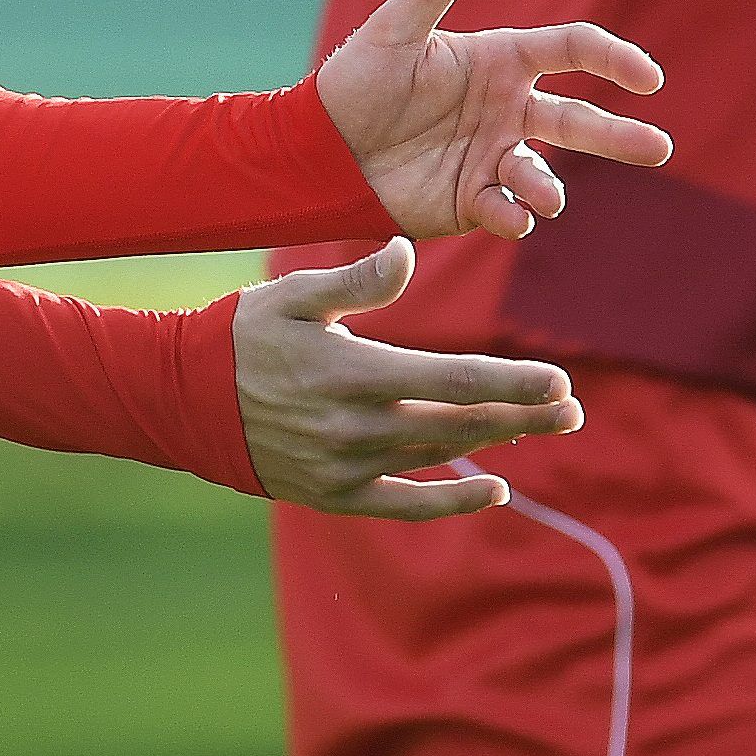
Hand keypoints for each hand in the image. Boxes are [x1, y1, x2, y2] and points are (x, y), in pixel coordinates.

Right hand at [232, 238, 579, 516]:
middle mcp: (354, 426)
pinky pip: (402, 504)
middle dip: (522, 415)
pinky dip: (450, 502)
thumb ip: (356, 282)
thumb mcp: (293, 296)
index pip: (451, 379)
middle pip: (458, 423)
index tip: (559, 380)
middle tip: (574, 409)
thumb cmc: (243, 335)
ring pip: (438, 456)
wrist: (181, 400)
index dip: (510, 382)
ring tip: (547, 428)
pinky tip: (495, 491)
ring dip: (497, 444)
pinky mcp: (332, 494)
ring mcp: (343, 466)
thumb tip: (407, 251)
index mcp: (352, 371)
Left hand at [315, 0, 671, 240]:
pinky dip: (514, 215)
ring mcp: (492, 156)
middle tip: (661, 148)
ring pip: (545, 173)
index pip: (573, 51)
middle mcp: (507, 108)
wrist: (317, 152)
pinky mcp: (471, 200)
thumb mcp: (398, 27)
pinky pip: (508, 210)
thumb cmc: (356, 81)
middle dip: (621, 136)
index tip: (649, 77)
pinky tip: (508, 216)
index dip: (614, 59)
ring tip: (542, 195)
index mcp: (501, 60)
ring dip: (548, 184)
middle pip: (579, 119)